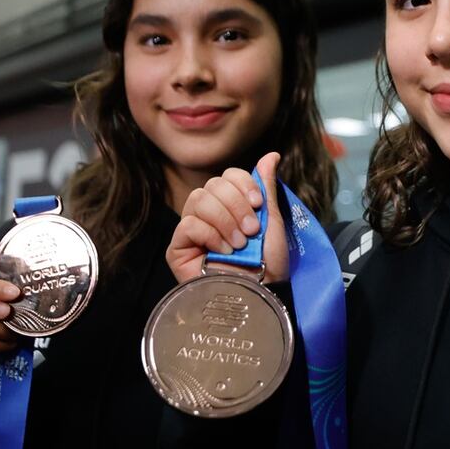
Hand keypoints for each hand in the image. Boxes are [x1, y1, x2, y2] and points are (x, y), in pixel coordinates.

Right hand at [167, 151, 287, 284]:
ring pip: (199, 199)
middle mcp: (209, 214)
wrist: (260, 293)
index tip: (258, 203)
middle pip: (213, 184)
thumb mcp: (272, 222)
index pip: (227, 176)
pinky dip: (210, 235)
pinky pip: (189, 224)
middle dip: (236, 205)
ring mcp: (192, 231)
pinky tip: (223, 252)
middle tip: (251, 230)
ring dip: (225, 220)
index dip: (243, 184)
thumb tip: (271, 155)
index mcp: (231, 205)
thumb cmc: (268, 264)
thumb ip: (266, 188)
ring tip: (239, 244)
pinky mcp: (178, 248)